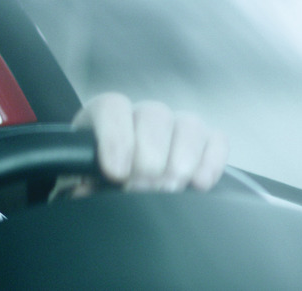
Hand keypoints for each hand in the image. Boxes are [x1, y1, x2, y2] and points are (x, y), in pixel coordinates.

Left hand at [74, 92, 227, 191]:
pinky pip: (217, 140)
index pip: (112, 107)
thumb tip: (85, 194)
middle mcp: (143, 114)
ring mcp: (177, 124)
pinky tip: (199, 184)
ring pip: (188, 125)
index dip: (116, 138)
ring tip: (169, 188)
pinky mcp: (206, 141)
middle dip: (149, 158)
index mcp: (106, 116)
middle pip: (154, 116)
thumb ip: (85, 181)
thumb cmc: (99, 178)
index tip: (117, 172)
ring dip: (181, 159)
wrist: (119, 185)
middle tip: (143, 188)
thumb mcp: (86, 178)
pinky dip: (211, 162)